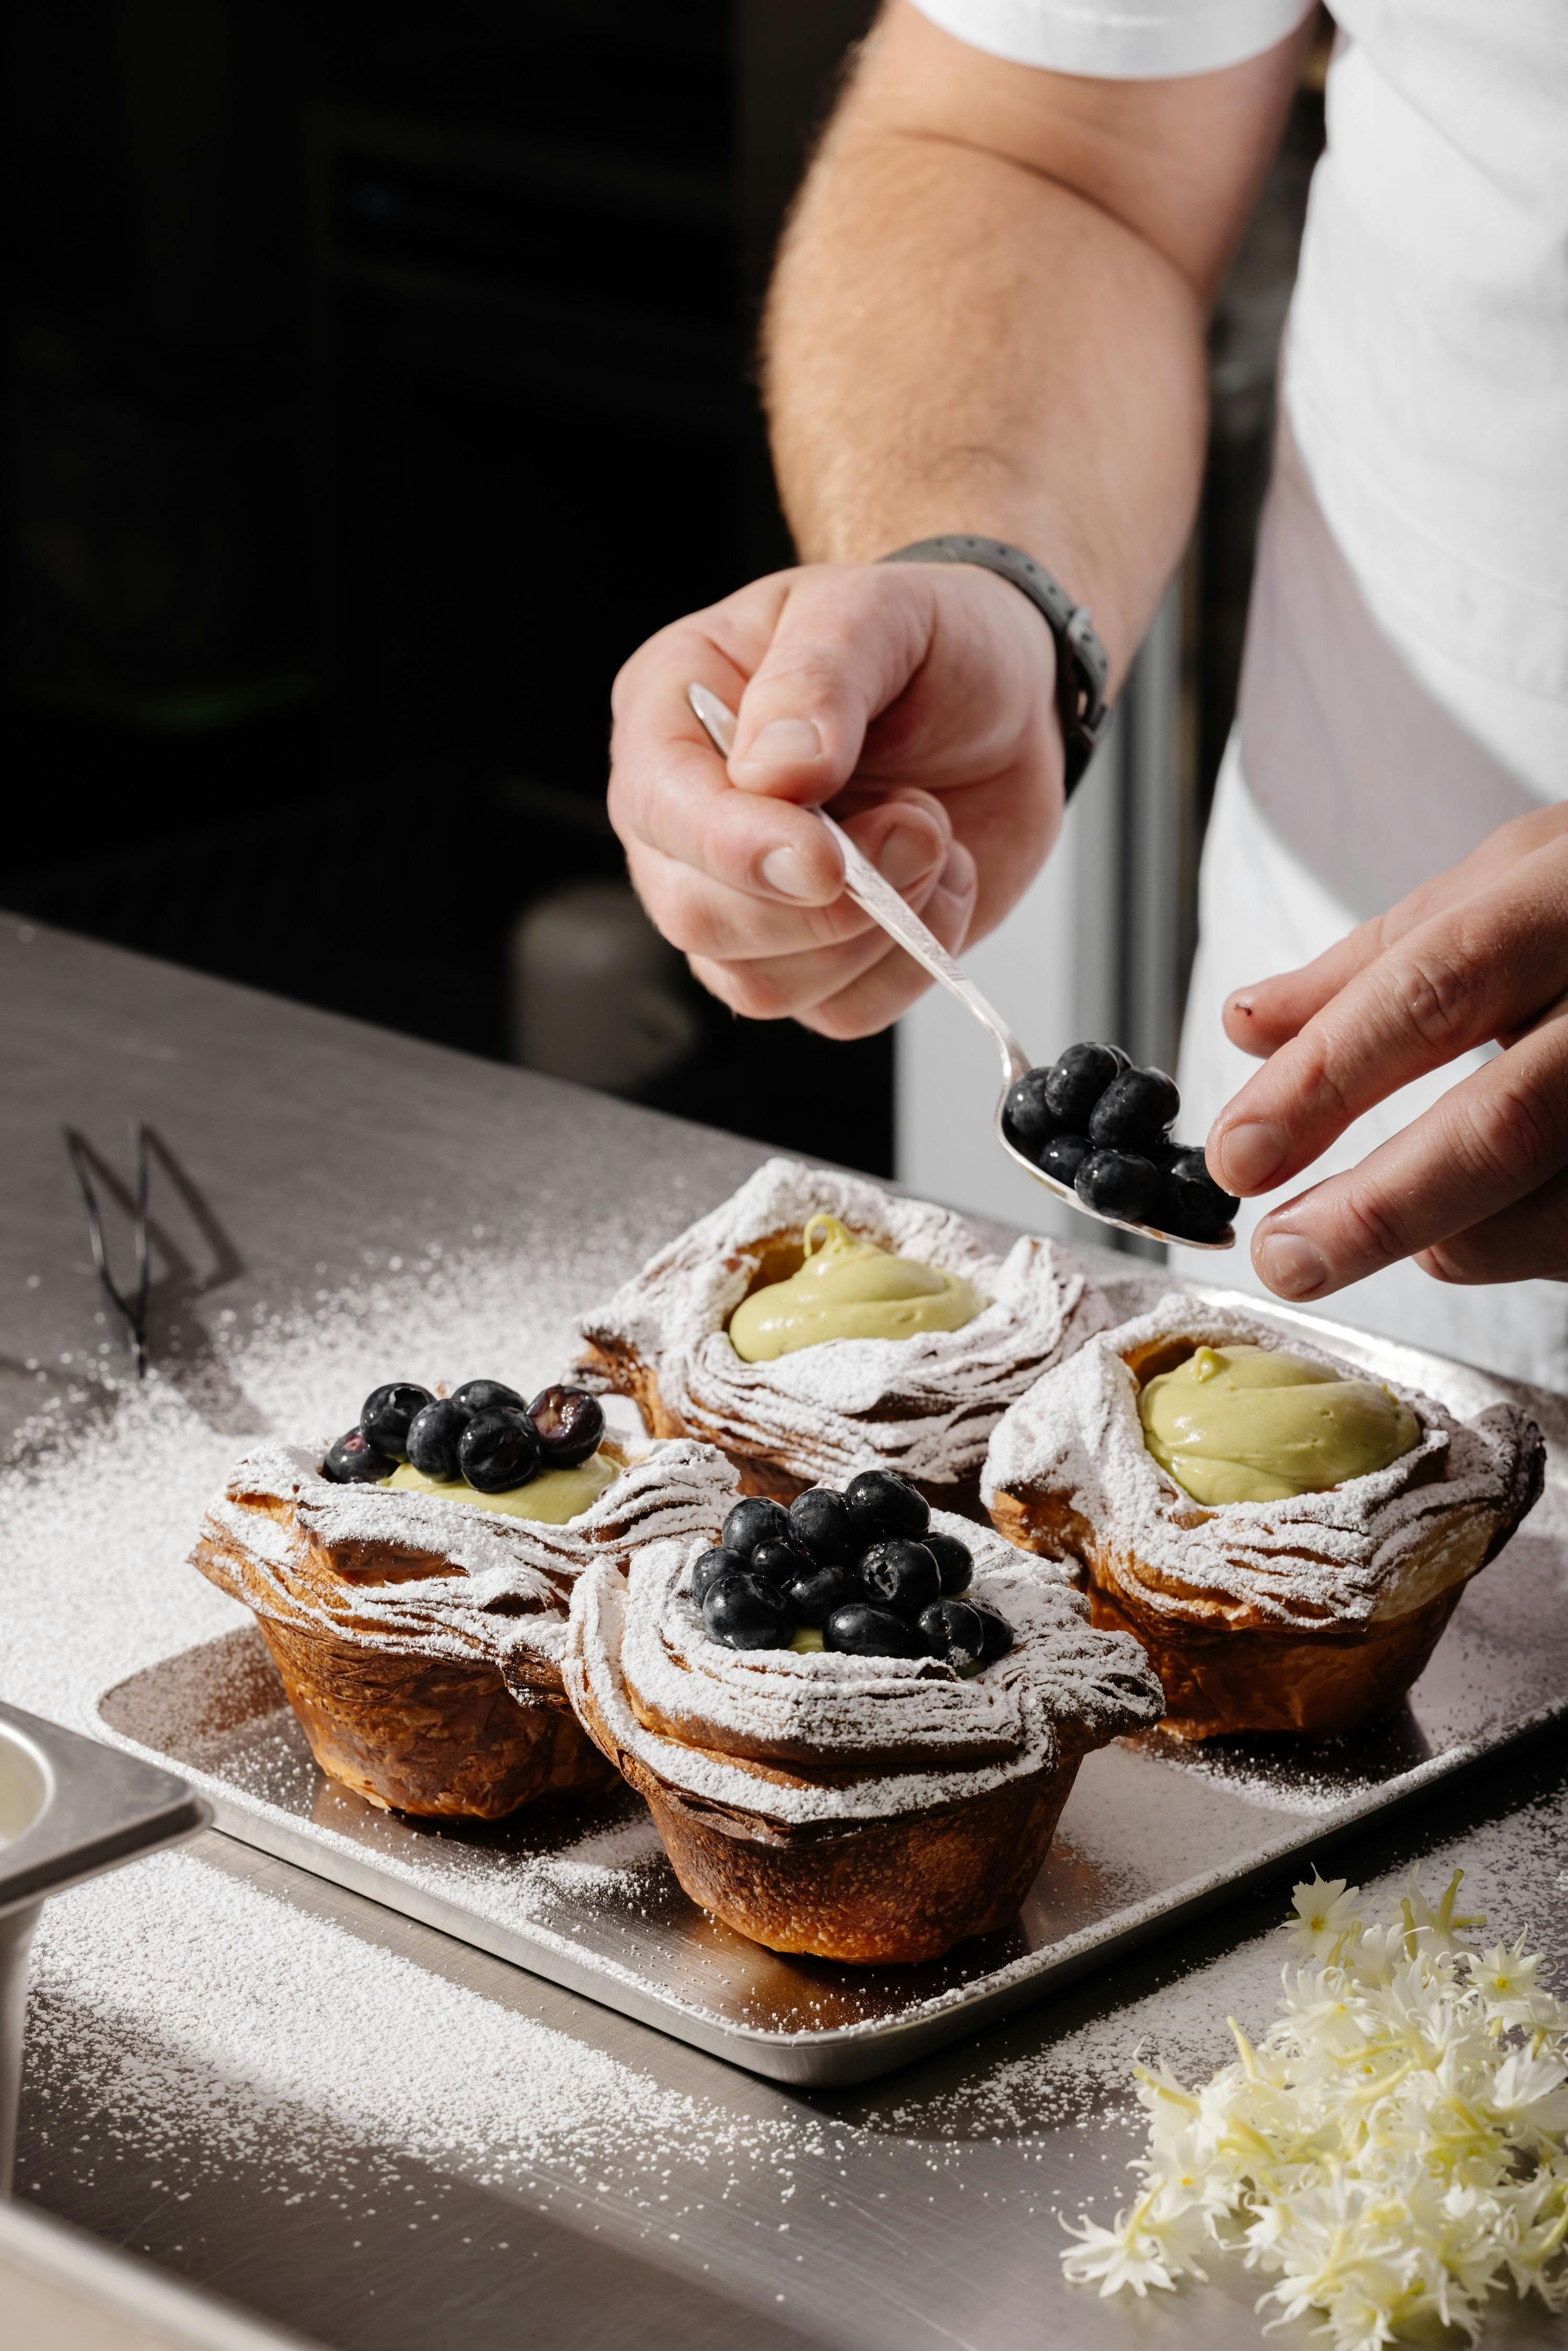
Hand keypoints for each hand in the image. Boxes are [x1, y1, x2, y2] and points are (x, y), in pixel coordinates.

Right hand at [607, 561, 1063, 1037]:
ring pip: (763, 982)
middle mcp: (693, 822)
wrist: (1011, 696)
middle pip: (699, 917)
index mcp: (673, 716)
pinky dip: (910, 961)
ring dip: (874, 928)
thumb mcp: (880, 613)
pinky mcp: (820, 958)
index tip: (825, 856)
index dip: (734, 848)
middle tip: (917, 823)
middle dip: (821, 899)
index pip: (661, 810)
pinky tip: (941, 880)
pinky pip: (840, 1011)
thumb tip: (774, 772)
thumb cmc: (929, 642)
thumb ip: (818, 679)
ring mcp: (750, 901)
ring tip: (931, 834)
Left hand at [1206, 803, 1567, 1296]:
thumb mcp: (1519, 881)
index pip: (1435, 986)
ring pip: (1563, 1208)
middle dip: (1379, 1206)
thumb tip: (1249, 1023)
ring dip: (1455, 1236)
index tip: (1239, 1153)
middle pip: (1508, 1119)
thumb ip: (1381, 959)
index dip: (1327, 1077)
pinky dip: (1531, 1243)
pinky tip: (1495, 1220)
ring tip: (1399, 1227)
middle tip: (1285, 1255)